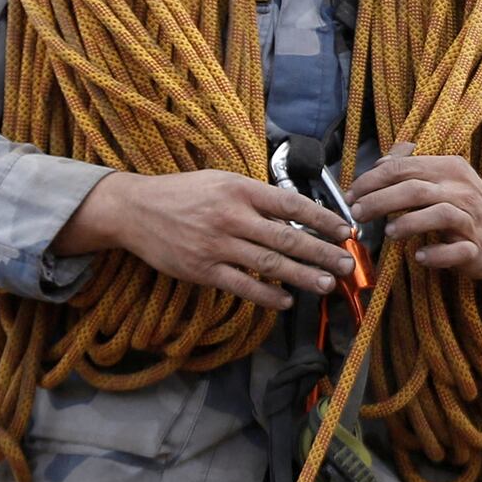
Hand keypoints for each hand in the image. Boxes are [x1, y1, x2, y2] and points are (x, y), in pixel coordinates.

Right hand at [54, 169, 359, 310]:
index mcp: (240, 190)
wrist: (135, 210)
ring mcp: (217, 245)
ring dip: (302, 276)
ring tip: (327, 284)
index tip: (345, 230)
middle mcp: (232, 216)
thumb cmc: (185, 193)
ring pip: (270, 263)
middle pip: (287, 237)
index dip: (322, 218)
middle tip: (346, 264)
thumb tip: (296, 213)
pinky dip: (267, 294)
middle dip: (321, 252)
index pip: (291, 204)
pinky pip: (243, 285)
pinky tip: (287, 300)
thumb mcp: (222, 181)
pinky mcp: (203, 269)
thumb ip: (256, 197)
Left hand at [345, 144, 481, 280]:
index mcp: (449, 169)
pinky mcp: (477, 249)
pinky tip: (419, 256)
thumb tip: (379, 162)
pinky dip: (435, 254)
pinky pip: (457, 251)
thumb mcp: (442, 177)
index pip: (404, 168)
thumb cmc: (465, 204)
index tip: (352, 195)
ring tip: (389, 233)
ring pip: (440, 214)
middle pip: (416, 189)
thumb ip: (411, 166)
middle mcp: (461, 191)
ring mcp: (471, 221)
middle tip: (359, 213)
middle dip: (381, 200)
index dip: (372, 180)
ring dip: (409, 223)